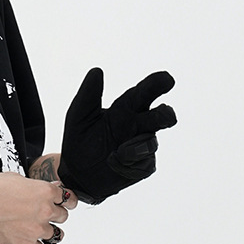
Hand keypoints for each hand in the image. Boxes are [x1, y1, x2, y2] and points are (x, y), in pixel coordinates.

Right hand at [0, 172, 77, 243]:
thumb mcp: (16, 178)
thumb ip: (35, 186)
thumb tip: (45, 189)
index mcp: (45, 191)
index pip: (68, 198)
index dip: (63, 199)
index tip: (63, 202)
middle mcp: (45, 211)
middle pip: (63, 216)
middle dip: (55, 214)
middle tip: (42, 212)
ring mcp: (37, 229)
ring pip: (56, 234)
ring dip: (46, 230)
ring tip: (33, 226)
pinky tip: (26, 237)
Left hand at [58, 68, 176, 203]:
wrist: (76, 173)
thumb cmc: (79, 139)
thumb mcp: (79, 115)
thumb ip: (88, 94)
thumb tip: (97, 70)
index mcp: (124, 109)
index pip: (143, 93)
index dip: (156, 85)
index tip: (167, 79)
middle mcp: (138, 125)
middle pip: (160, 116)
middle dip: (165, 115)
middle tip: (166, 115)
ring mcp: (143, 146)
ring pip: (149, 142)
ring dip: (134, 147)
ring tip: (113, 153)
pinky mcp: (144, 165)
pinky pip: (144, 162)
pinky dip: (127, 163)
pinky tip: (114, 163)